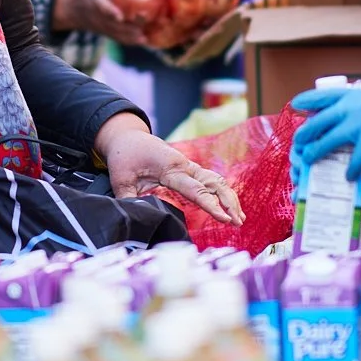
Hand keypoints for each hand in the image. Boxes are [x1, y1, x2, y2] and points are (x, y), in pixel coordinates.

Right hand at [52, 0, 151, 44]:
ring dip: (134, 35)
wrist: (73, 9)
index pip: (102, 8)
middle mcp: (98, 17)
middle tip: (145, 16)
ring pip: (119, 34)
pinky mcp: (108, 34)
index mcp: (94, 0)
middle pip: (114, 24)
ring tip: (149, 33)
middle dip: (130, 24)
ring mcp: (103, 27)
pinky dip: (133, 41)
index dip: (110, 12)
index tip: (120, 17)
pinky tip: (148, 40)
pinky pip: (120, 39)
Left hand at [96, 113, 241, 224]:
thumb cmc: (124, 157)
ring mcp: (189, 166)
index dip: (212, 206)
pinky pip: (210, 180)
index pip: (196, 190)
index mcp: (171, 168)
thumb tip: (136, 222)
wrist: (127, 137)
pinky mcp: (188, 169)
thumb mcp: (120, 180)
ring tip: (240, 219)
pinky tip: (230, 207)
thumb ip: (129, 201)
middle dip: (229, 202)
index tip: (226, 219)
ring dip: (229, 198)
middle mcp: (185, 166)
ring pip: (216, 181)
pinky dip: (222, 193)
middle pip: (215, 183)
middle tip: (239, 223)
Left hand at [289, 86, 360, 196]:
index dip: (307, 100)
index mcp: (358, 95)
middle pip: (319, 121)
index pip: (324, 95)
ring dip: (316, 154)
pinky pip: (353, 161)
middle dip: (305, 133)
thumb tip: (341, 111)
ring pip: (328, 141)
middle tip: (298, 142)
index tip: (295, 105)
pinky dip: (349, 170)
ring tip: (309, 161)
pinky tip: (348, 176)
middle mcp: (356, 107)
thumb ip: (360, 104)